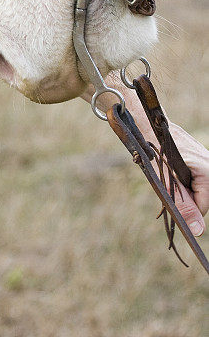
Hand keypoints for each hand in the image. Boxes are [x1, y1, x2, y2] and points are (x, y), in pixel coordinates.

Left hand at [167, 122, 208, 236]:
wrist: (150, 123)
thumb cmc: (156, 148)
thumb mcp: (167, 180)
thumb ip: (183, 205)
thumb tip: (198, 230)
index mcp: (208, 173)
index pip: (203, 208)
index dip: (185, 209)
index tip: (168, 199)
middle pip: (200, 198)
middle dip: (183, 196)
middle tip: (166, 182)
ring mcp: (204, 162)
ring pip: (194, 188)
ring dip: (179, 187)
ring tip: (166, 173)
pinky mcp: (197, 159)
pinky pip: (191, 178)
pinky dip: (179, 178)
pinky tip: (169, 168)